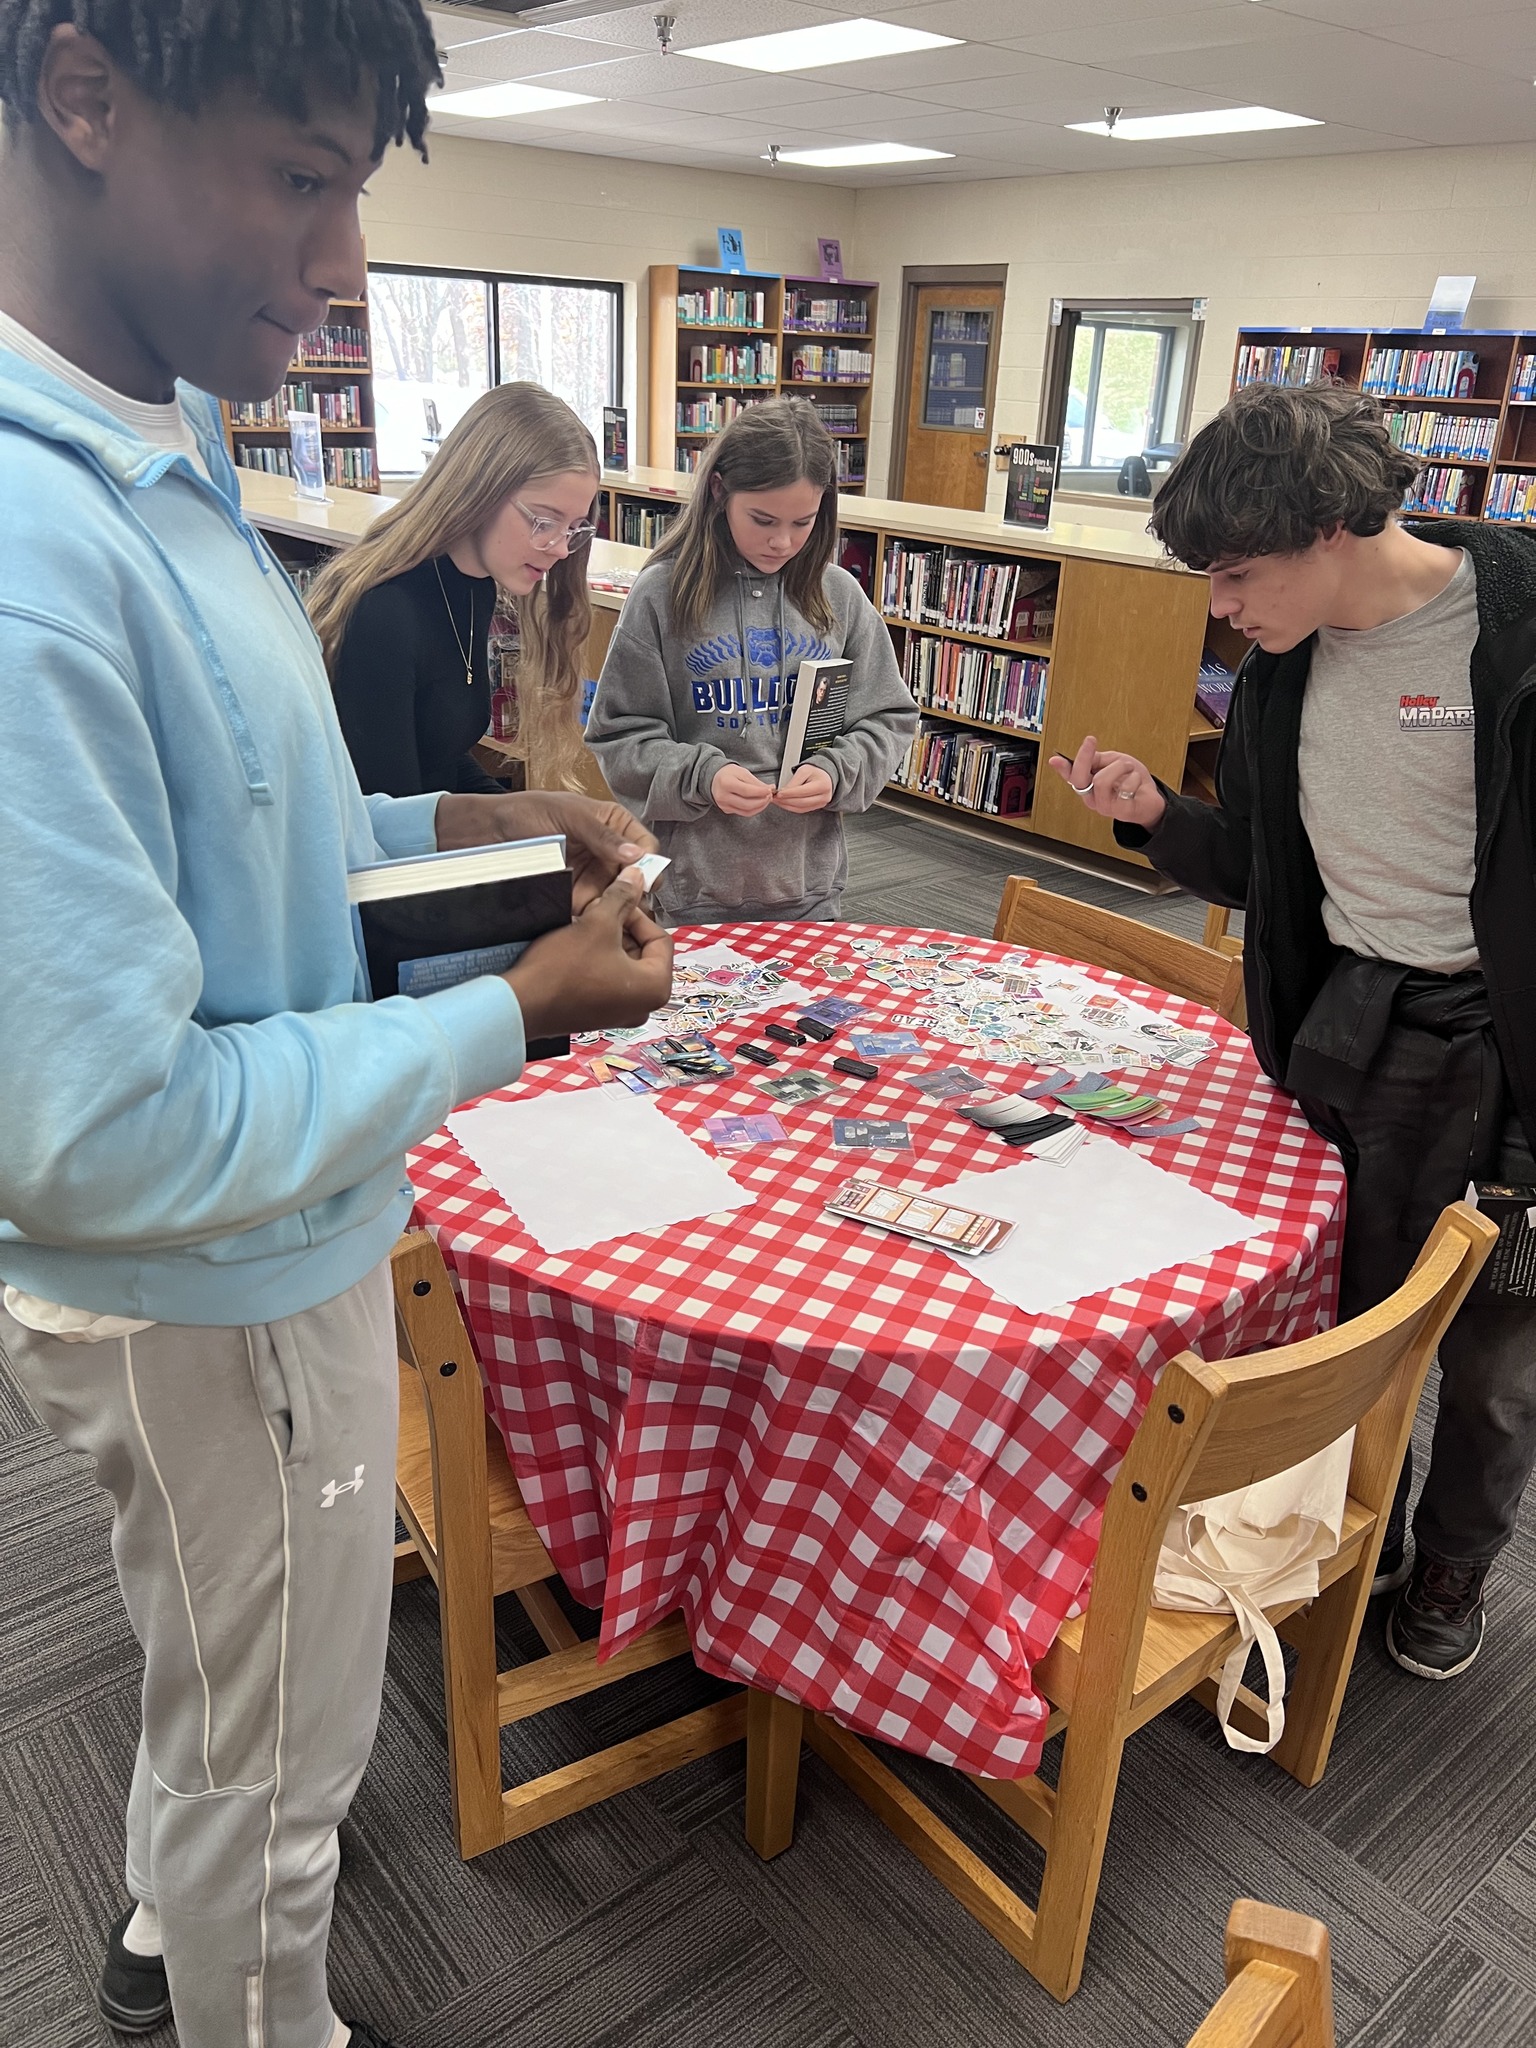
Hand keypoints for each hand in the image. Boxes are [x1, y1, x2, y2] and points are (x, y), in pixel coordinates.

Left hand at [436, 791, 656, 911]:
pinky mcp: (573, 898)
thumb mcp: (568, 815)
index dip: (648, 866)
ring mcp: (592, 878)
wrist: (485, 833)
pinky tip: (591, 926)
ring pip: (618, 900)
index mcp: (613, 826)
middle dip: (635, 895)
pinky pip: (592, 913)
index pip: (646, 848)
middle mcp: (607, 854)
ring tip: (611, 921)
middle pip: (635, 880)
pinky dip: (595, 921)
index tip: (641, 881)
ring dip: (617, 911)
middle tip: (629, 909)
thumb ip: (602, 835)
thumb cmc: (525, 812)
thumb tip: (636, 856)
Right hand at [505, 866, 672, 1040]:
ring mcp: (620, 1014)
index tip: (618, 903)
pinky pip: (607, 980)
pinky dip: (597, 960)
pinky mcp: (598, 1015)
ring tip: (585, 927)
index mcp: (655, 988)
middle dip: (622, 928)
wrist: (522, 1003)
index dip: (638, 915)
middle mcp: (643, 1006)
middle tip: (599, 913)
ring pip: (623, 965)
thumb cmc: (562, 970)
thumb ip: (622, 897)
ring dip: (607, 942)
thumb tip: (637, 877)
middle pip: (643, 953)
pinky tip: (576, 947)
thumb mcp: (597, 923)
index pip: (661, 939)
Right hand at [711, 764, 775, 815]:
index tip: (770, 790)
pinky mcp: (726, 810)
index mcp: (726, 783)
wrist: (714, 779)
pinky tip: (759, 803)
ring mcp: (724, 805)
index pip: (746, 791)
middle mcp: (723, 796)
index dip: (760, 792)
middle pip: (747, 804)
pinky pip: (743, 813)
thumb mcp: (742, 772)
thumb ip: (756, 782)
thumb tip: (769, 789)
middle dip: (762, 801)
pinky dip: (754, 809)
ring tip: (766, 799)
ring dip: (760, 807)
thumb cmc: (729, 774)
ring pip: (746, 811)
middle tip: (770, 795)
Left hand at [772, 763, 834, 813]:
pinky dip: (791, 807)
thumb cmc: (814, 773)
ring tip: (777, 801)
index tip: (778, 793)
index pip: (803, 791)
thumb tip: (783, 792)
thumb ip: (794, 782)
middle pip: (802, 802)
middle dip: (786, 801)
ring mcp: (821, 804)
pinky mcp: (816, 808)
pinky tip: (784, 803)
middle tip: (775, 798)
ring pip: (801, 808)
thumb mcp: (804, 770)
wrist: (824, 778)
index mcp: (822, 785)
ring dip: (786, 805)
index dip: (789, 793)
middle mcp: (824, 796)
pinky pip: (802, 810)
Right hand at [1047, 736, 1165, 830]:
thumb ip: (1099, 759)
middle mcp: (1093, 798)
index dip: (1061, 768)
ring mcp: (1105, 807)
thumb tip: (1087, 754)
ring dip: (1120, 766)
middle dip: (1084, 756)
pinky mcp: (1121, 812)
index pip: (1071, 777)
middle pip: (1079, 778)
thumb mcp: (1114, 762)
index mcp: (1089, 786)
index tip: (1055, 759)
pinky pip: (1125, 787)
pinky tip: (1137, 782)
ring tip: (1129, 768)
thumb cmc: (1132, 780)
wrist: (1152, 800)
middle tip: (1090, 741)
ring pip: (1102, 780)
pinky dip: (1135, 778)